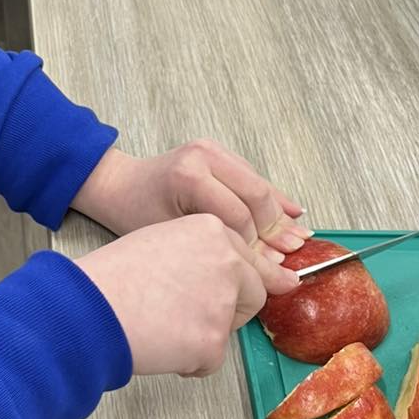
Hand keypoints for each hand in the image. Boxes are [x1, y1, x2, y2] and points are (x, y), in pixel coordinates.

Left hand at [71, 142, 309, 252]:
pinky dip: (272, 198)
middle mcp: (205, 156)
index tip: (269, 268)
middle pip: (255, 195)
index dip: (255, 245)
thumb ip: (215, 246)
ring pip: (259, 184)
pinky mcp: (219, 152)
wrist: (119, 185)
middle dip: (275, 228)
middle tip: (291, 253)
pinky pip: (253, 177)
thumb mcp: (170, 235)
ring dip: (279, 214)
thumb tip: (263, 266)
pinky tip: (292, 213)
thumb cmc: (135, 213)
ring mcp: (213, 150)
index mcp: (189, 175)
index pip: (237, 215)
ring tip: (299, 239)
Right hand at [76, 216, 299, 376]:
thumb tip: (237, 272)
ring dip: (202, 336)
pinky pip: (210, 360)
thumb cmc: (111, 277)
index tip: (279, 282)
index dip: (248, 279)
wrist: (87, 307)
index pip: (249, 259)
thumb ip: (201, 252)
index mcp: (211, 229)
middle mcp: (226, 260)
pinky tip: (159, 344)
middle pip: (253, 294)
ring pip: (229, 329)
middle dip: (230, 311)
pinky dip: (188, 362)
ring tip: (160, 325)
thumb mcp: (160, 242)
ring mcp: (223, 301)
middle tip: (186, 315)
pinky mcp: (213, 341)